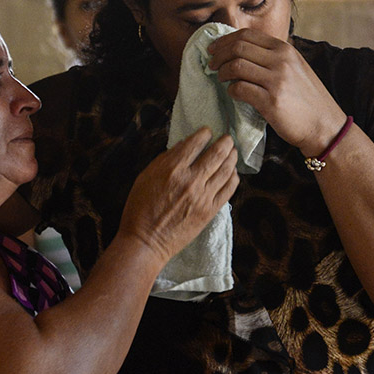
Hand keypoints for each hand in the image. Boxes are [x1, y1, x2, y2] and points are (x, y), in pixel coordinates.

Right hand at [119, 127, 238, 263]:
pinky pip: (229, 189)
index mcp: (171, 169)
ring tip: (232, 152)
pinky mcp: (210, 211)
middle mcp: (190, 180)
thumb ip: (164, 160)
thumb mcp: (145, 177)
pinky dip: (233, 177)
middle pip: (217, 154)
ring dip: (232, 157)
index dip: (204, 134)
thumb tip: (182, 146)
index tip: (207, 131)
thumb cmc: (140, 209)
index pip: (195, 143)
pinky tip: (232, 173)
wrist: (146, 242)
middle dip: (224, 142)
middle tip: (227, 138)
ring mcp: (203, 196)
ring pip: (226, 170)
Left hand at [207, 29, 345, 156]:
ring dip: (222, 72)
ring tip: (220, 79)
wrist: (325, 125)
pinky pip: (240, 89)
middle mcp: (281, 61)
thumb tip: (241, 50)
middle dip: (219, 55)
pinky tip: (233, 93)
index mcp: (285, 49)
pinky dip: (231, 90)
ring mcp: (276, 81)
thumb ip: (273, 57)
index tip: (213, 48)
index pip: (247, 35)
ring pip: (236, 66)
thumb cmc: (306, 98)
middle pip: (238, 48)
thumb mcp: (295, 67)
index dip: (225, 40)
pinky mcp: (271, 102)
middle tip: (211, 64)